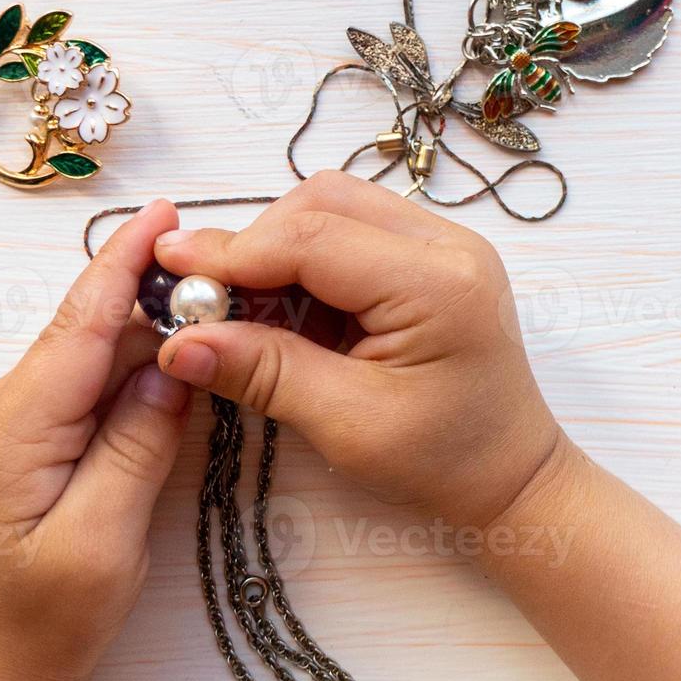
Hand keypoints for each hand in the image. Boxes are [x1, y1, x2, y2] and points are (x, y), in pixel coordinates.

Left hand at [0, 200, 187, 680]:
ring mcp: (3, 420)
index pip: (75, 329)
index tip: (162, 211)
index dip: (119, 265)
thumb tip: (173, 366)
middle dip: (153, 300)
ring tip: (216, 322)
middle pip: (86, 332)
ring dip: (148, 339)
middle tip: (232, 279)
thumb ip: (136, 444)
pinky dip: (130, 371)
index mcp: (5, 433)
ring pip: (88, 355)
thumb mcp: (105, 538)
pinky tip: (175, 370)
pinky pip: (82, 382)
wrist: (0, 664)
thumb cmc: (50, 619)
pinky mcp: (22, 433)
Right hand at [153, 171, 565, 531]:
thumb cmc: (444, 462)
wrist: (513, 478)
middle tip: (207, 301)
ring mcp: (444, 246)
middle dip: (255, 244)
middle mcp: (447, 245)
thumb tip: (178, 341)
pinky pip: (352, 234)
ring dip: (278, 251)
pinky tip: (287, 315)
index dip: (231, 251)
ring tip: (246, 314)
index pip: (312, 236)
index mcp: (437, 283)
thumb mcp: (347, 425)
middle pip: (322, 202)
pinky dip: (306, 265)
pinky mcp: (432, 260)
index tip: (167, 270)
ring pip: (333, 208)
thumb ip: (264, 373)